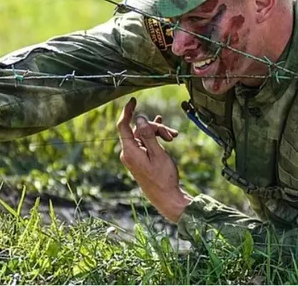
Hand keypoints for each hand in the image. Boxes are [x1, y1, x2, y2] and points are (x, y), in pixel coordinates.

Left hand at [116, 97, 191, 221]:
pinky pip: (145, 142)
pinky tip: (165, 133)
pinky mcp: (139, 158)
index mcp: (130, 151)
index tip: (133, 100)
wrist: (166, 198)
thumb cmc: (163, 178)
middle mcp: (128, 152)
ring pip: (144, 135)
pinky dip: (155, 138)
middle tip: (173, 135)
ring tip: (173, 138)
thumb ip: (148, 135)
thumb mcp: (158, 154)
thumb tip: (140, 118)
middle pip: (139, 129)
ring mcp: (134, 156)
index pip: (123, 125)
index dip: (127, 111)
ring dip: (158, 133)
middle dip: (156, 128)